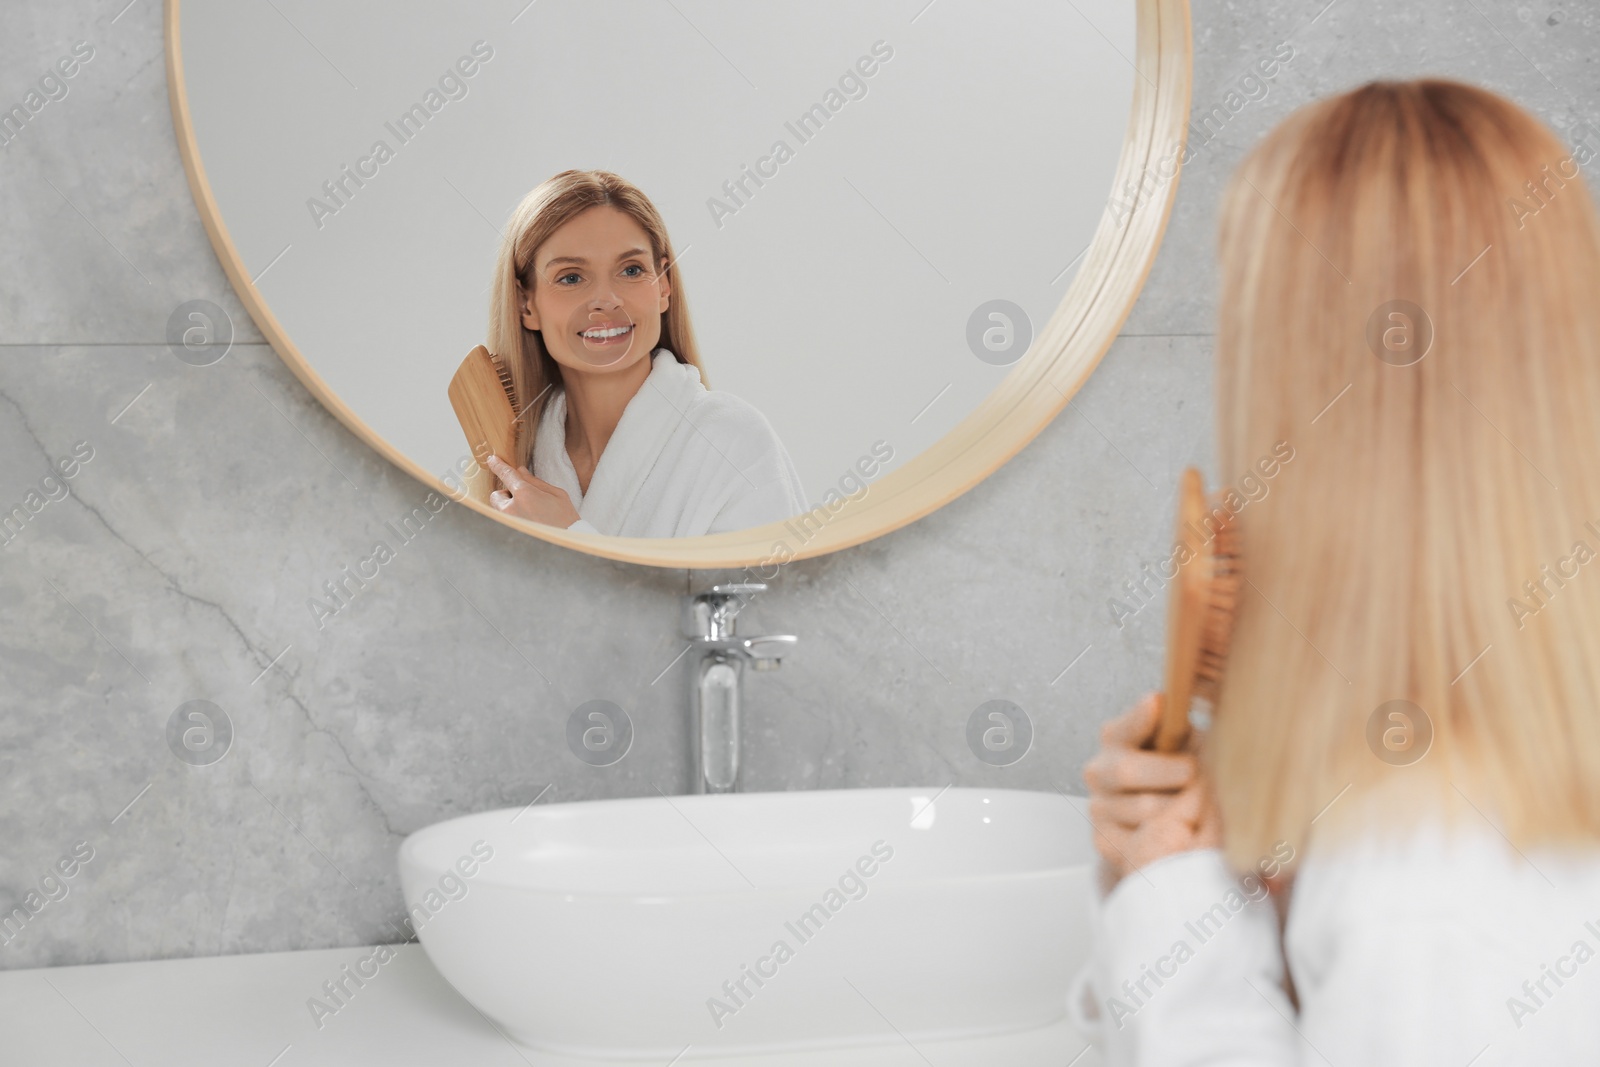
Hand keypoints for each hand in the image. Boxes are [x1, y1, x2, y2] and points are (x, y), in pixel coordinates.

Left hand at [484, 455, 580, 528]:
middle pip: (497, 494)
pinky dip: (511, 518)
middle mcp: (512, 508)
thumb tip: (520, 471)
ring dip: (508, 507)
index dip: (498, 465)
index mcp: (525, 494)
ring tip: (528, 513)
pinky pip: (504, 520)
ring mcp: (509, 522)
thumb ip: (535, 481)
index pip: (506, 474)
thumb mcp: (557, 494)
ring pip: (499, 509)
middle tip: (524, 499)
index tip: (492, 460)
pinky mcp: (510, 532)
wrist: (568, 541)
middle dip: (507, 494)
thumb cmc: (566, 518)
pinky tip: (528, 522)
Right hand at [1084, 692, 1221, 889]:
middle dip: (1166, 772)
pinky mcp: (1105, 840)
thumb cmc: (1178, 768)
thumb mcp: (1181, 740)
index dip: (1139, 716)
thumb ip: (1175, 725)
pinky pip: (1140, 842)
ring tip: (1198, 805)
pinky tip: (1181, 830)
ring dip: (1178, 808)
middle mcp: (1098, 771)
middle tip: (1193, 773)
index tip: (1157, 701)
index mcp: (1115, 738)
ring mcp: (1099, 807)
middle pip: (1125, 771)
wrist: (1161, 820)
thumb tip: (1169, 703)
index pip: (1123, 726)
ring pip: (1143, 810)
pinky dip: (1168, 837)